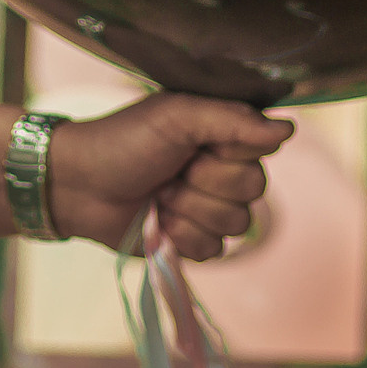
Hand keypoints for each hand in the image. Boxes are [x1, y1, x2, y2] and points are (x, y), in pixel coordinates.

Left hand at [45, 95, 293, 260]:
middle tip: (171, 171)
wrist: (78, 185)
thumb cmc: (121, 141)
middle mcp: (223, 170)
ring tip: (159, 195)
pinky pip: (216, 251)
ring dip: (190, 211)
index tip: (196, 145)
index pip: (264, 149)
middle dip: (205, 183)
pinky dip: (183, 237)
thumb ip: (232, 120)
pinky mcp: (194, 242)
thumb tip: (288, 130)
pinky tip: (159, 221)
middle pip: (254, 190)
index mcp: (222, 135)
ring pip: (238, 224)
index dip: (230, 152)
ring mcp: (209, 208)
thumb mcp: (175, 116)